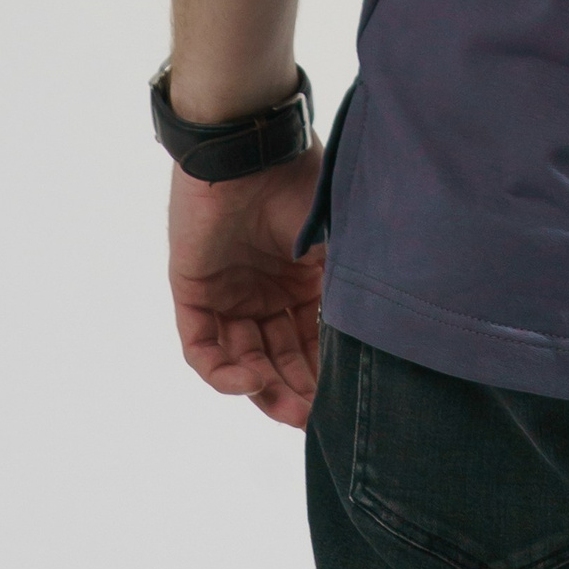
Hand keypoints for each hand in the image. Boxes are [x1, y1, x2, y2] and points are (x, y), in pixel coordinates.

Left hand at [168, 147, 324, 427]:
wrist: (250, 148)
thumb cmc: (299, 183)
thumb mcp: (337, 241)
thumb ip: (348, 288)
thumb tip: (377, 343)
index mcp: (300, 278)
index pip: (311, 342)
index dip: (323, 377)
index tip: (338, 407)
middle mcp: (263, 291)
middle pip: (278, 358)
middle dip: (295, 392)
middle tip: (311, 420)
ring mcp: (227, 293)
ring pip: (242, 360)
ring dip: (263, 387)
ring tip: (287, 408)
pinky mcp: (191, 291)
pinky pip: (202, 348)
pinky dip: (223, 371)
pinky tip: (251, 379)